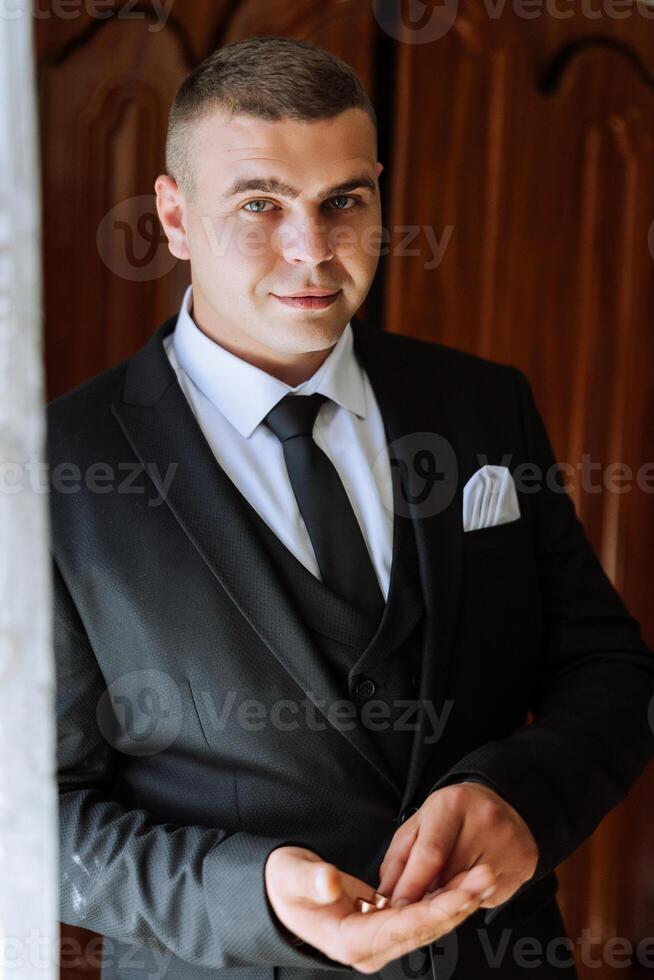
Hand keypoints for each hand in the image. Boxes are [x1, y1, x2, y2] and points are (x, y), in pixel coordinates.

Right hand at [264, 844, 496, 973]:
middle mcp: (370, 948)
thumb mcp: (292, 877)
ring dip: (457, 901)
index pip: (403, 927)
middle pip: (424, 930)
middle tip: (487, 877)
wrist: (279, 894)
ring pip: (427, 924)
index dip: (436, 909)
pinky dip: (442, 898)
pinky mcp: (383, 926)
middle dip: (458, 904)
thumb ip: (312, 880)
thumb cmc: (284, 885)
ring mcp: (378, 940)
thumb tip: (330, 883)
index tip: (463, 891)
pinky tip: (462, 882)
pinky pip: (420, 915)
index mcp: (350, 941)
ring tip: (484, 876)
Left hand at [377, 782, 538, 909]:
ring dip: (448, 900)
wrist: (504, 803)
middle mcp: (485, 821)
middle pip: (449, 877)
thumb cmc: (455, 814)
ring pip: (468, 891)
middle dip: (428, 897)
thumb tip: (386, 895)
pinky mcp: (523, 864)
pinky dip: (471, 897)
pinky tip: (469, 883)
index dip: (411, 886)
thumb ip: (399, 857)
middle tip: (416, 905)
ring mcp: (507, 844)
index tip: (397, 908)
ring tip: (442, 890)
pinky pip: (487, 896)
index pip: (430, 855)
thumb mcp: (420, 822)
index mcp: (453, 804)